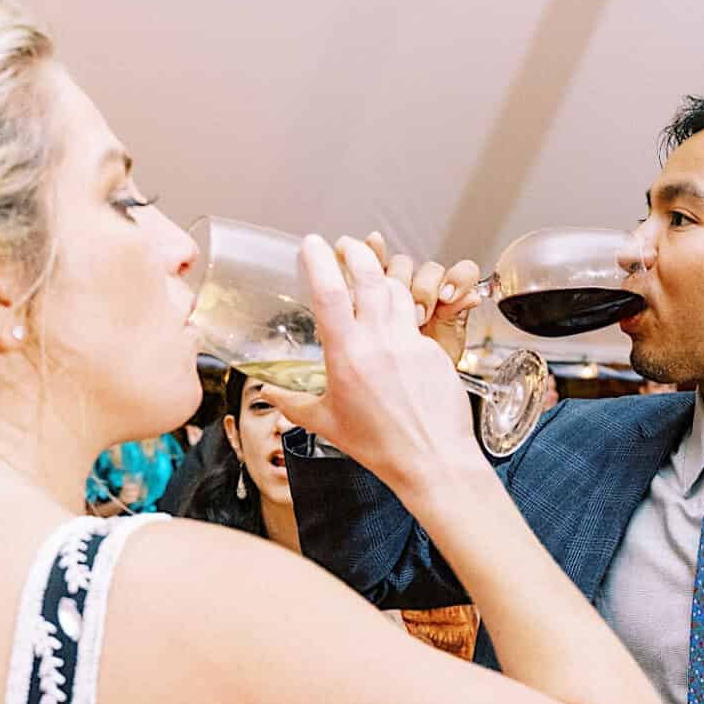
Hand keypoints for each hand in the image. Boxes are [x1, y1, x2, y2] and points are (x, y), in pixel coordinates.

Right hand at [280, 236, 482, 485]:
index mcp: (348, 355)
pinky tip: (395, 326)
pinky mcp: (434, 349)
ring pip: (396, 291)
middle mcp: (380, 342)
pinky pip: (414, 320)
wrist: (433, 460)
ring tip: (370, 279)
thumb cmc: (382, 447)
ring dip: (381, 278)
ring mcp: (410, 342)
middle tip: (346, 246)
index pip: (330, 292)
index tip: (312, 244)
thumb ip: (293, 403)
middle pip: (369, 276)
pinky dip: (402, 314)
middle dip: (356, 252)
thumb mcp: (327, 424)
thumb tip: (269, 391)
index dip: (319, 261)